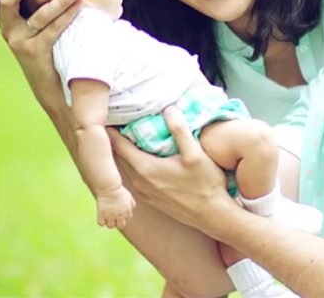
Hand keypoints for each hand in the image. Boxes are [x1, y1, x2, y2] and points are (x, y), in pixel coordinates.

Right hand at [0, 0, 82, 78]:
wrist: (52, 88)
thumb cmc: (49, 53)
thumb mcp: (37, 31)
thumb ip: (38, 11)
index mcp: (6, 24)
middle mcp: (9, 31)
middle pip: (7, 0)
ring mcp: (20, 42)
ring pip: (39, 15)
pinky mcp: (36, 52)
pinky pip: (54, 28)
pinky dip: (69, 14)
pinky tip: (81, 4)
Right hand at [96, 186, 135, 229]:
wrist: (110, 188)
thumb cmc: (119, 191)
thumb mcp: (129, 196)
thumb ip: (132, 204)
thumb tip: (131, 209)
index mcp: (127, 211)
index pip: (127, 220)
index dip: (124, 218)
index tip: (120, 215)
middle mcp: (120, 215)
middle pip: (121, 226)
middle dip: (118, 223)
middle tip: (114, 218)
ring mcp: (110, 216)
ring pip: (110, 226)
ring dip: (109, 222)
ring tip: (107, 217)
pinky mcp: (101, 215)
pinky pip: (101, 224)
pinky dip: (101, 221)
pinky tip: (102, 216)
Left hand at [108, 106, 233, 231]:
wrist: (212, 215)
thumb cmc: (205, 185)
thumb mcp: (195, 154)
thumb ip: (180, 130)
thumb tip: (169, 108)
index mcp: (145, 169)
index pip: (119, 145)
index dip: (113, 129)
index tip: (110, 114)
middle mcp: (139, 182)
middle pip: (120, 156)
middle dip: (118, 138)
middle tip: (120, 119)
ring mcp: (143, 192)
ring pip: (128, 167)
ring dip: (127, 151)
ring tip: (132, 133)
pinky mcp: (150, 198)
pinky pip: (136, 176)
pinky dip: (135, 163)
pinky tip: (146, 154)